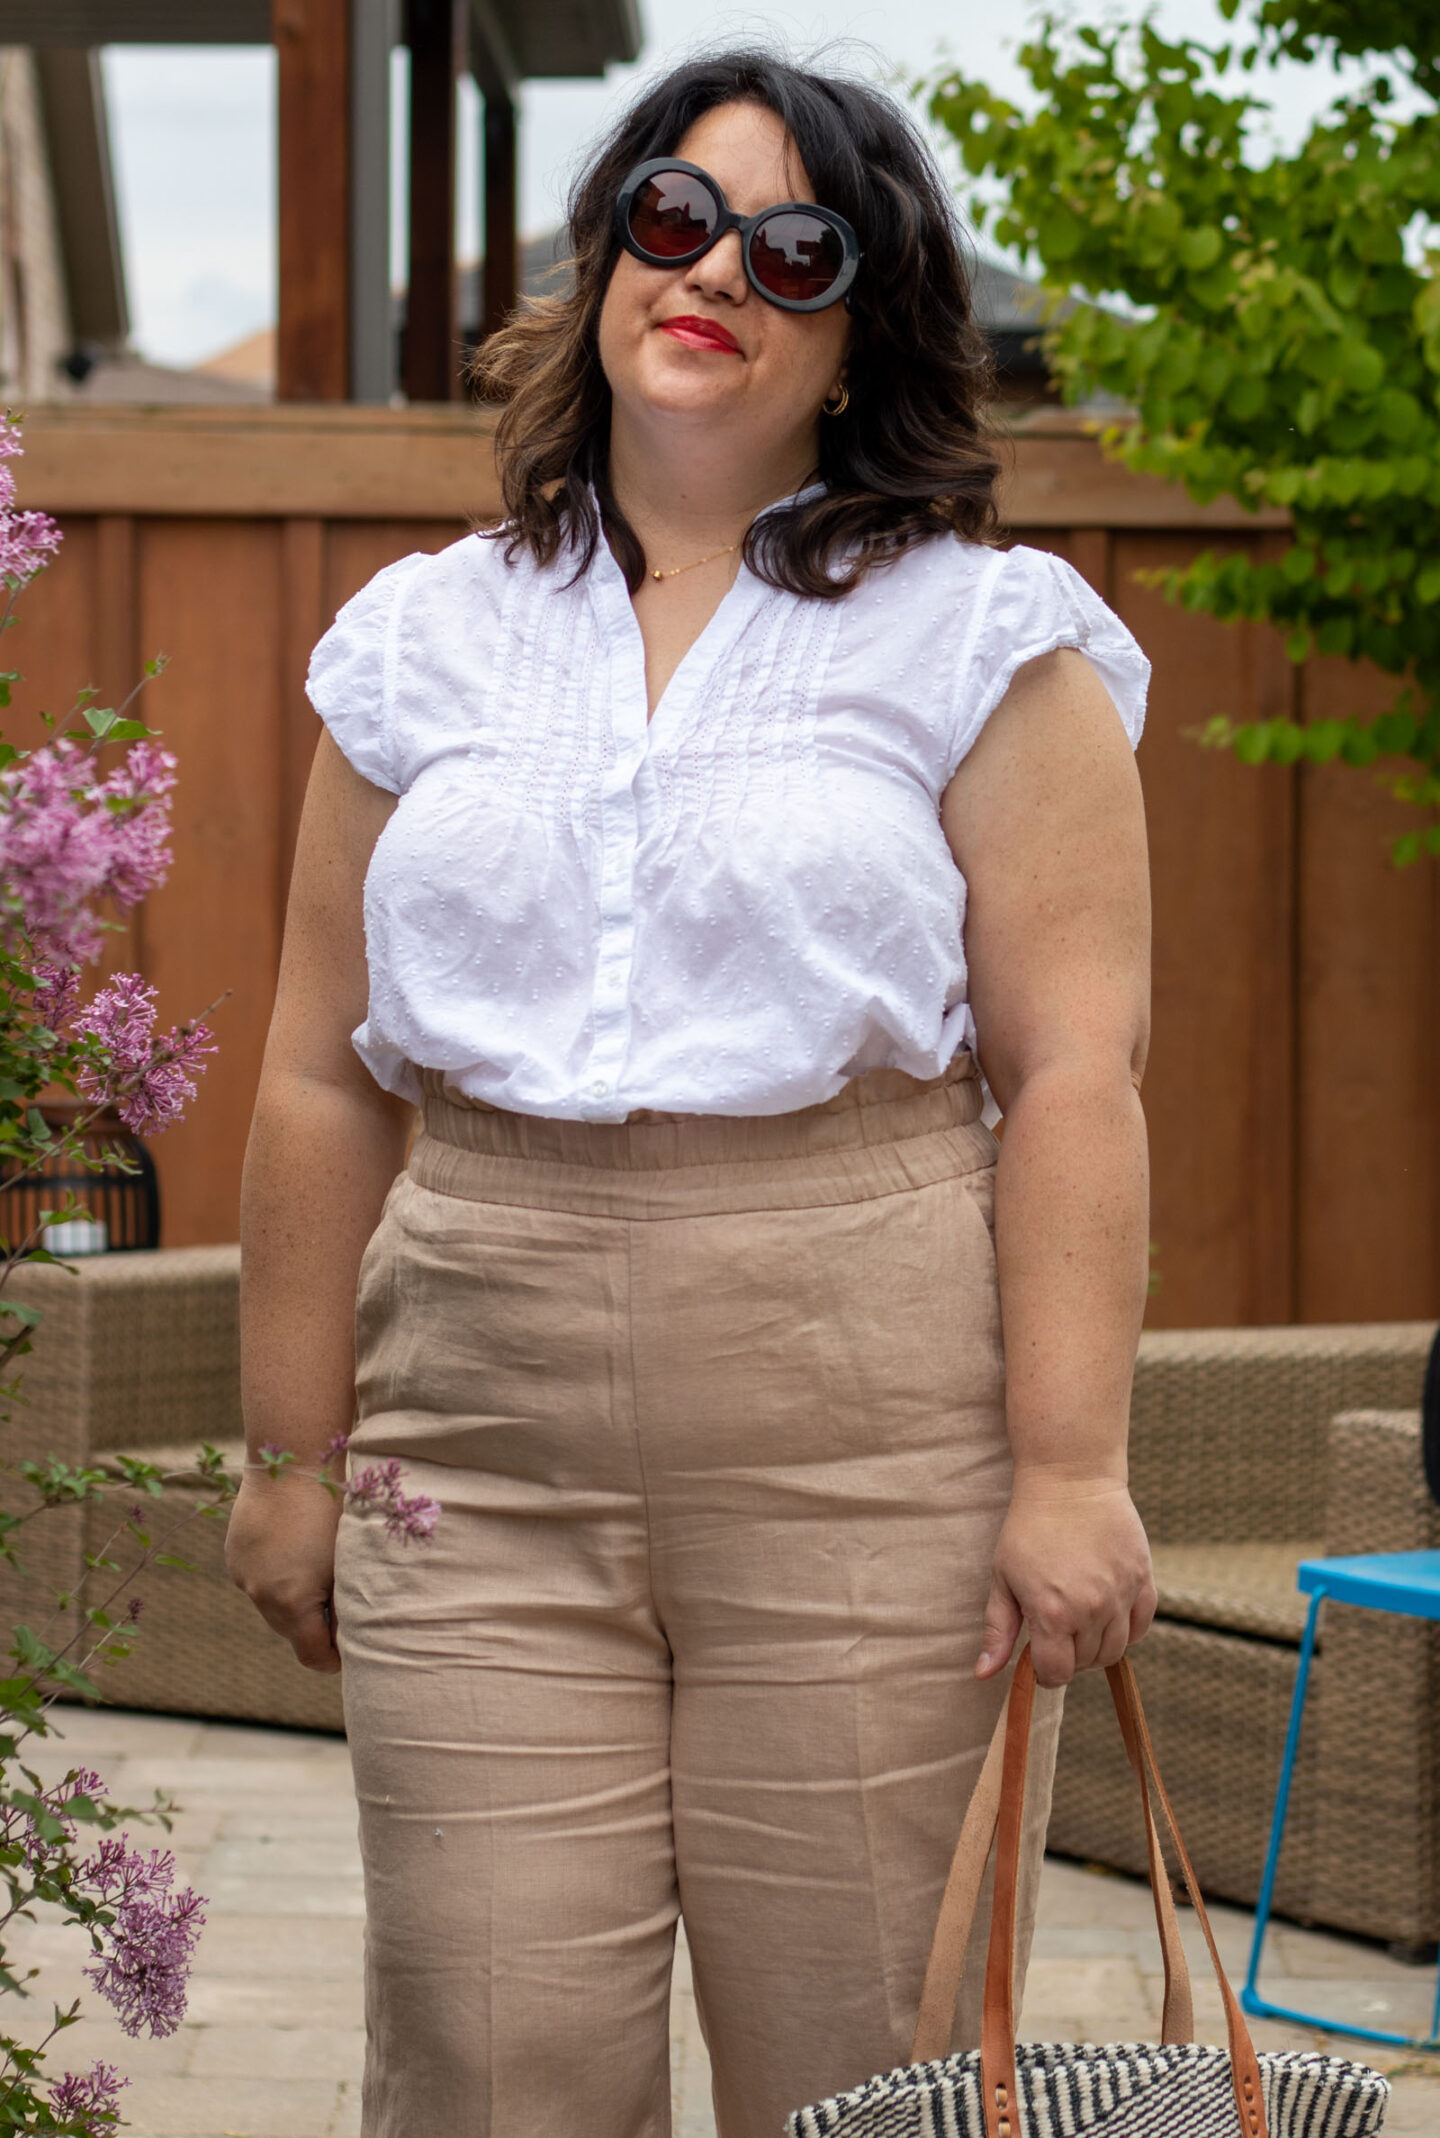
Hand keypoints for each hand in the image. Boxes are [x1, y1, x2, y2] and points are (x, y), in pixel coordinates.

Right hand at [225, 1470, 343, 1673]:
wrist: (292, 1461)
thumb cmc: (334, 1510)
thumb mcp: (347, 1564)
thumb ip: (346, 1606)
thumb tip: (350, 1635)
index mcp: (293, 1603)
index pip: (313, 1656)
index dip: (334, 1657)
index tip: (350, 1649)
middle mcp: (260, 1596)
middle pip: (290, 1632)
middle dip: (313, 1626)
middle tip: (338, 1603)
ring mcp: (243, 1575)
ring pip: (271, 1606)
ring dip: (292, 1599)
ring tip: (315, 1567)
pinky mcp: (234, 1556)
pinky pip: (256, 1581)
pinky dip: (275, 1576)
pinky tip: (293, 1549)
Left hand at [976, 1469, 1155, 1688]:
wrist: (1070, 1480)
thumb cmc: (1029, 1528)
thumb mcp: (1003, 1577)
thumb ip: (998, 1630)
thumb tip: (983, 1675)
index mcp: (1053, 1614)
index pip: (1057, 1674)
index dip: (1045, 1671)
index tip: (1040, 1655)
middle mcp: (1091, 1610)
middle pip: (1087, 1663)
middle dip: (1069, 1656)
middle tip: (1057, 1631)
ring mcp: (1121, 1595)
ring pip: (1116, 1650)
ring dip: (1097, 1647)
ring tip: (1079, 1622)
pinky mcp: (1143, 1579)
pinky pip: (1141, 1626)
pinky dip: (1127, 1630)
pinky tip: (1108, 1615)